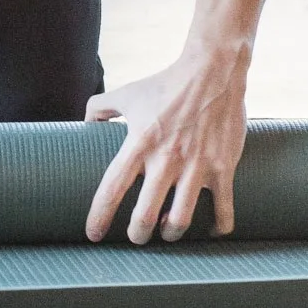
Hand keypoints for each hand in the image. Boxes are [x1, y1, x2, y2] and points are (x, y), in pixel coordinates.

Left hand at [84, 56, 247, 244]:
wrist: (213, 71)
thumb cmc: (167, 83)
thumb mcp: (128, 93)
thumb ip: (101, 107)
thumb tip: (85, 123)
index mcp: (139, 143)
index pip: (112, 189)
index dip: (99, 217)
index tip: (94, 235)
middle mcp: (166, 159)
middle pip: (144, 216)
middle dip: (137, 235)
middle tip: (137, 236)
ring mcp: (196, 167)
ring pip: (179, 221)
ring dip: (171, 234)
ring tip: (167, 230)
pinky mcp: (223, 169)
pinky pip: (223, 211)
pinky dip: (216, 228)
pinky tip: (209, 229)